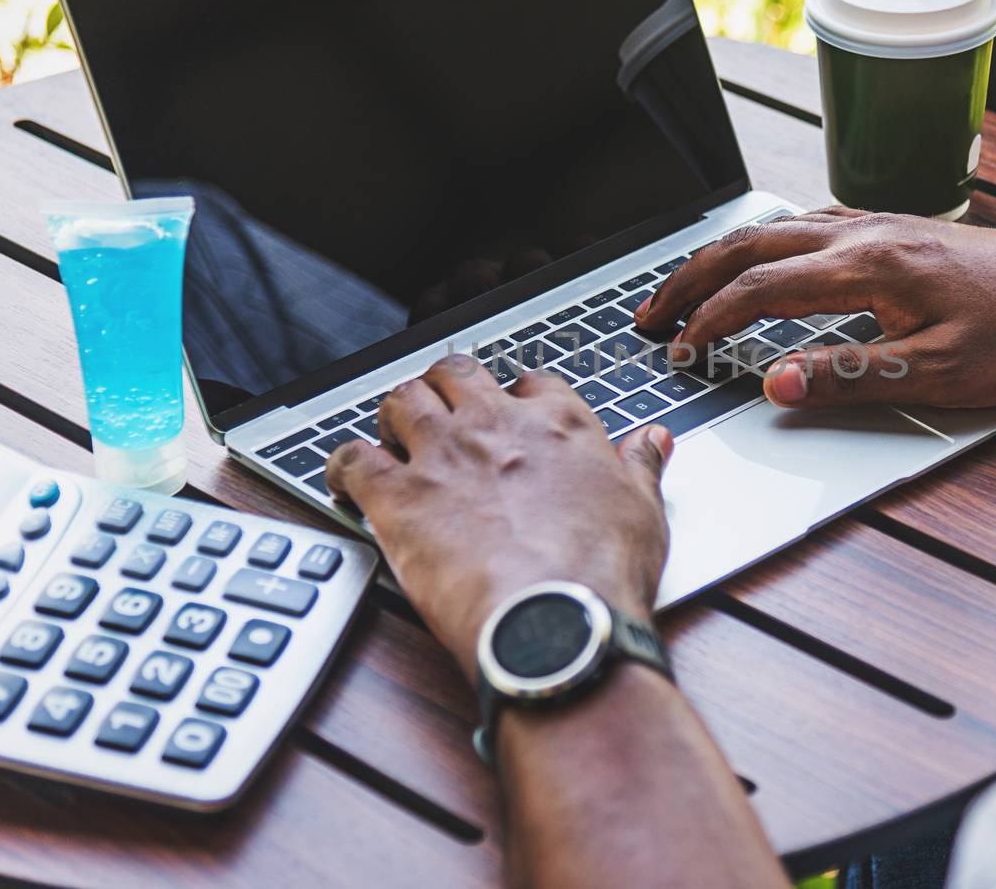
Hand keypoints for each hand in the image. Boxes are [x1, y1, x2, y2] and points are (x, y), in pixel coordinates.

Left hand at [325, 356, 674, 683]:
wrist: (557, 622)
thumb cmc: (602, 575)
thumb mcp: (644, 512)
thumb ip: (641, 466)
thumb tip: (653, 440)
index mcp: (558, 425)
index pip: (531, 383)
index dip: (516, 398)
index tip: (511, 417)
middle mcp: (496, 426)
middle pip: (456, 374)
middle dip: (446, 389)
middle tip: (443, 415)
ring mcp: (443, 456)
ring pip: (401, 398)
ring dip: (395, 413)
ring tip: (393, 436)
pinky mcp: (398, 496)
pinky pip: (351, 457)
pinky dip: (343, 464)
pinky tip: (347, 479)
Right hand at [639, 207, 995, 409]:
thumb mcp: (941, 374)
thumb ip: (851, 377)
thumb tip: (775, 384)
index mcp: (870, 268)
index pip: (760, 290)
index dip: (708, 322)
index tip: (677, 352)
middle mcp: (868, 233)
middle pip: (752, 245)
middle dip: (690, 280)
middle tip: (649, 315)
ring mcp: (884, 225)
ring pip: (777, 227)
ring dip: (723, 257)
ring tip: (686, 288)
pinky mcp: (901, 229)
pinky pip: (811, 223)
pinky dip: (766, 243)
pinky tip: (764, 257)